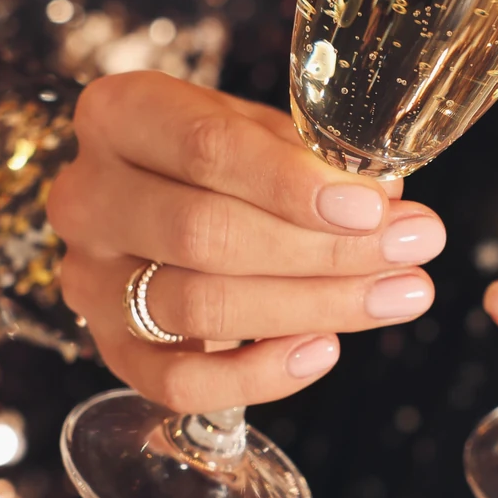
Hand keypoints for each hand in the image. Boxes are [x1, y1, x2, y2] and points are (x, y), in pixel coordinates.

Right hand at [47, 71, 446, 411]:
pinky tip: (323, 350)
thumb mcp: (260, 131)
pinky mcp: (108, 349)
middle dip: (321, 250)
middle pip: (202, 232)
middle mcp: (86, 196)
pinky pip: (179, 382)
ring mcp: (88, 279)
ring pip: (197, 306)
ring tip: (397, 296)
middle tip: (410, 250)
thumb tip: (388, 199)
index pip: (203, 147)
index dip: (293, 183)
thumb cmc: (218, 160)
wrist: (150, 202)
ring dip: (311, 307)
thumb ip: (314, 158)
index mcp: (119, 115)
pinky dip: (258, 375)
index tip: (374, 208)